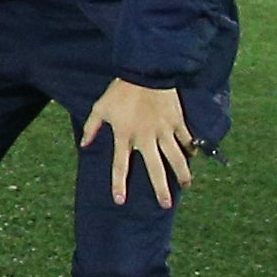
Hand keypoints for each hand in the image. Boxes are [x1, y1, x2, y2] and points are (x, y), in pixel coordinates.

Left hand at [83, 79, 194, 207]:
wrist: (145, 71)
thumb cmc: (120, 90)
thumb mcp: (100, 107)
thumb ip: (91, 128)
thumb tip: (83, 145)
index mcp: (124, 135)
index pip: (120, 165)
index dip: (119, 184)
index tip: (120, 201)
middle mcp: (145, 137)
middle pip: (155, 169)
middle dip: (160, 189)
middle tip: (165, 205)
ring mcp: (164, 130)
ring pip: (176, 158)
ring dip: (182, 173)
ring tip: (186, 186)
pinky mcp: (177, 121)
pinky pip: (187, 139)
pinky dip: (191, 149)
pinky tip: (193, 157)